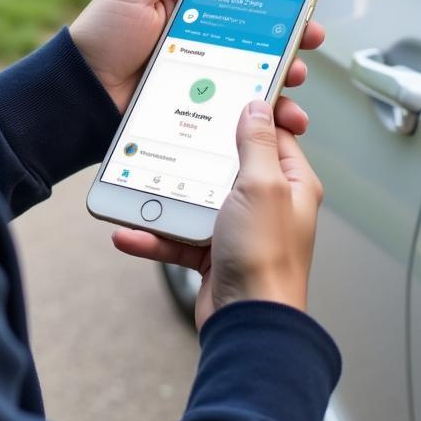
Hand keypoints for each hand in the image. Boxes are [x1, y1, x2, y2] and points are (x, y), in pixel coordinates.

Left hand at [70, 0, 334, 134]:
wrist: (79, 95)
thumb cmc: (100, 38)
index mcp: (190, 6)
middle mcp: (204, 39)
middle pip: (262, 33)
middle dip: (295, 32)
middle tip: (312, 33)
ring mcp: (206, 75)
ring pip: (259, 71)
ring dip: (287, 71)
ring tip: (294, 72)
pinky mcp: (202, 108)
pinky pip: (241, 109)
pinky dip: (268, 112)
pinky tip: (282, 112)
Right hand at [112, 101, 323, 330]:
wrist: (248, 324)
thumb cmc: (265, 259)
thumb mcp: (261, 186)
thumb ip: (256, 144)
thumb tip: (257, 106)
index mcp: (289, 184)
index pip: (270, 136)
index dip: (248, 115)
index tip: (222, 96)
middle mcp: (266, 205)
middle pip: (225, 165)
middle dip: (194, 156)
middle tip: (169, 136)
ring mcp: (238, 230)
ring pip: (195, 201)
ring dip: (165, 198)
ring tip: (138, 188)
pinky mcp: (213, 255)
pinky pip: (178, 236)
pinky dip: (154, 235)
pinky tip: (130, 232)